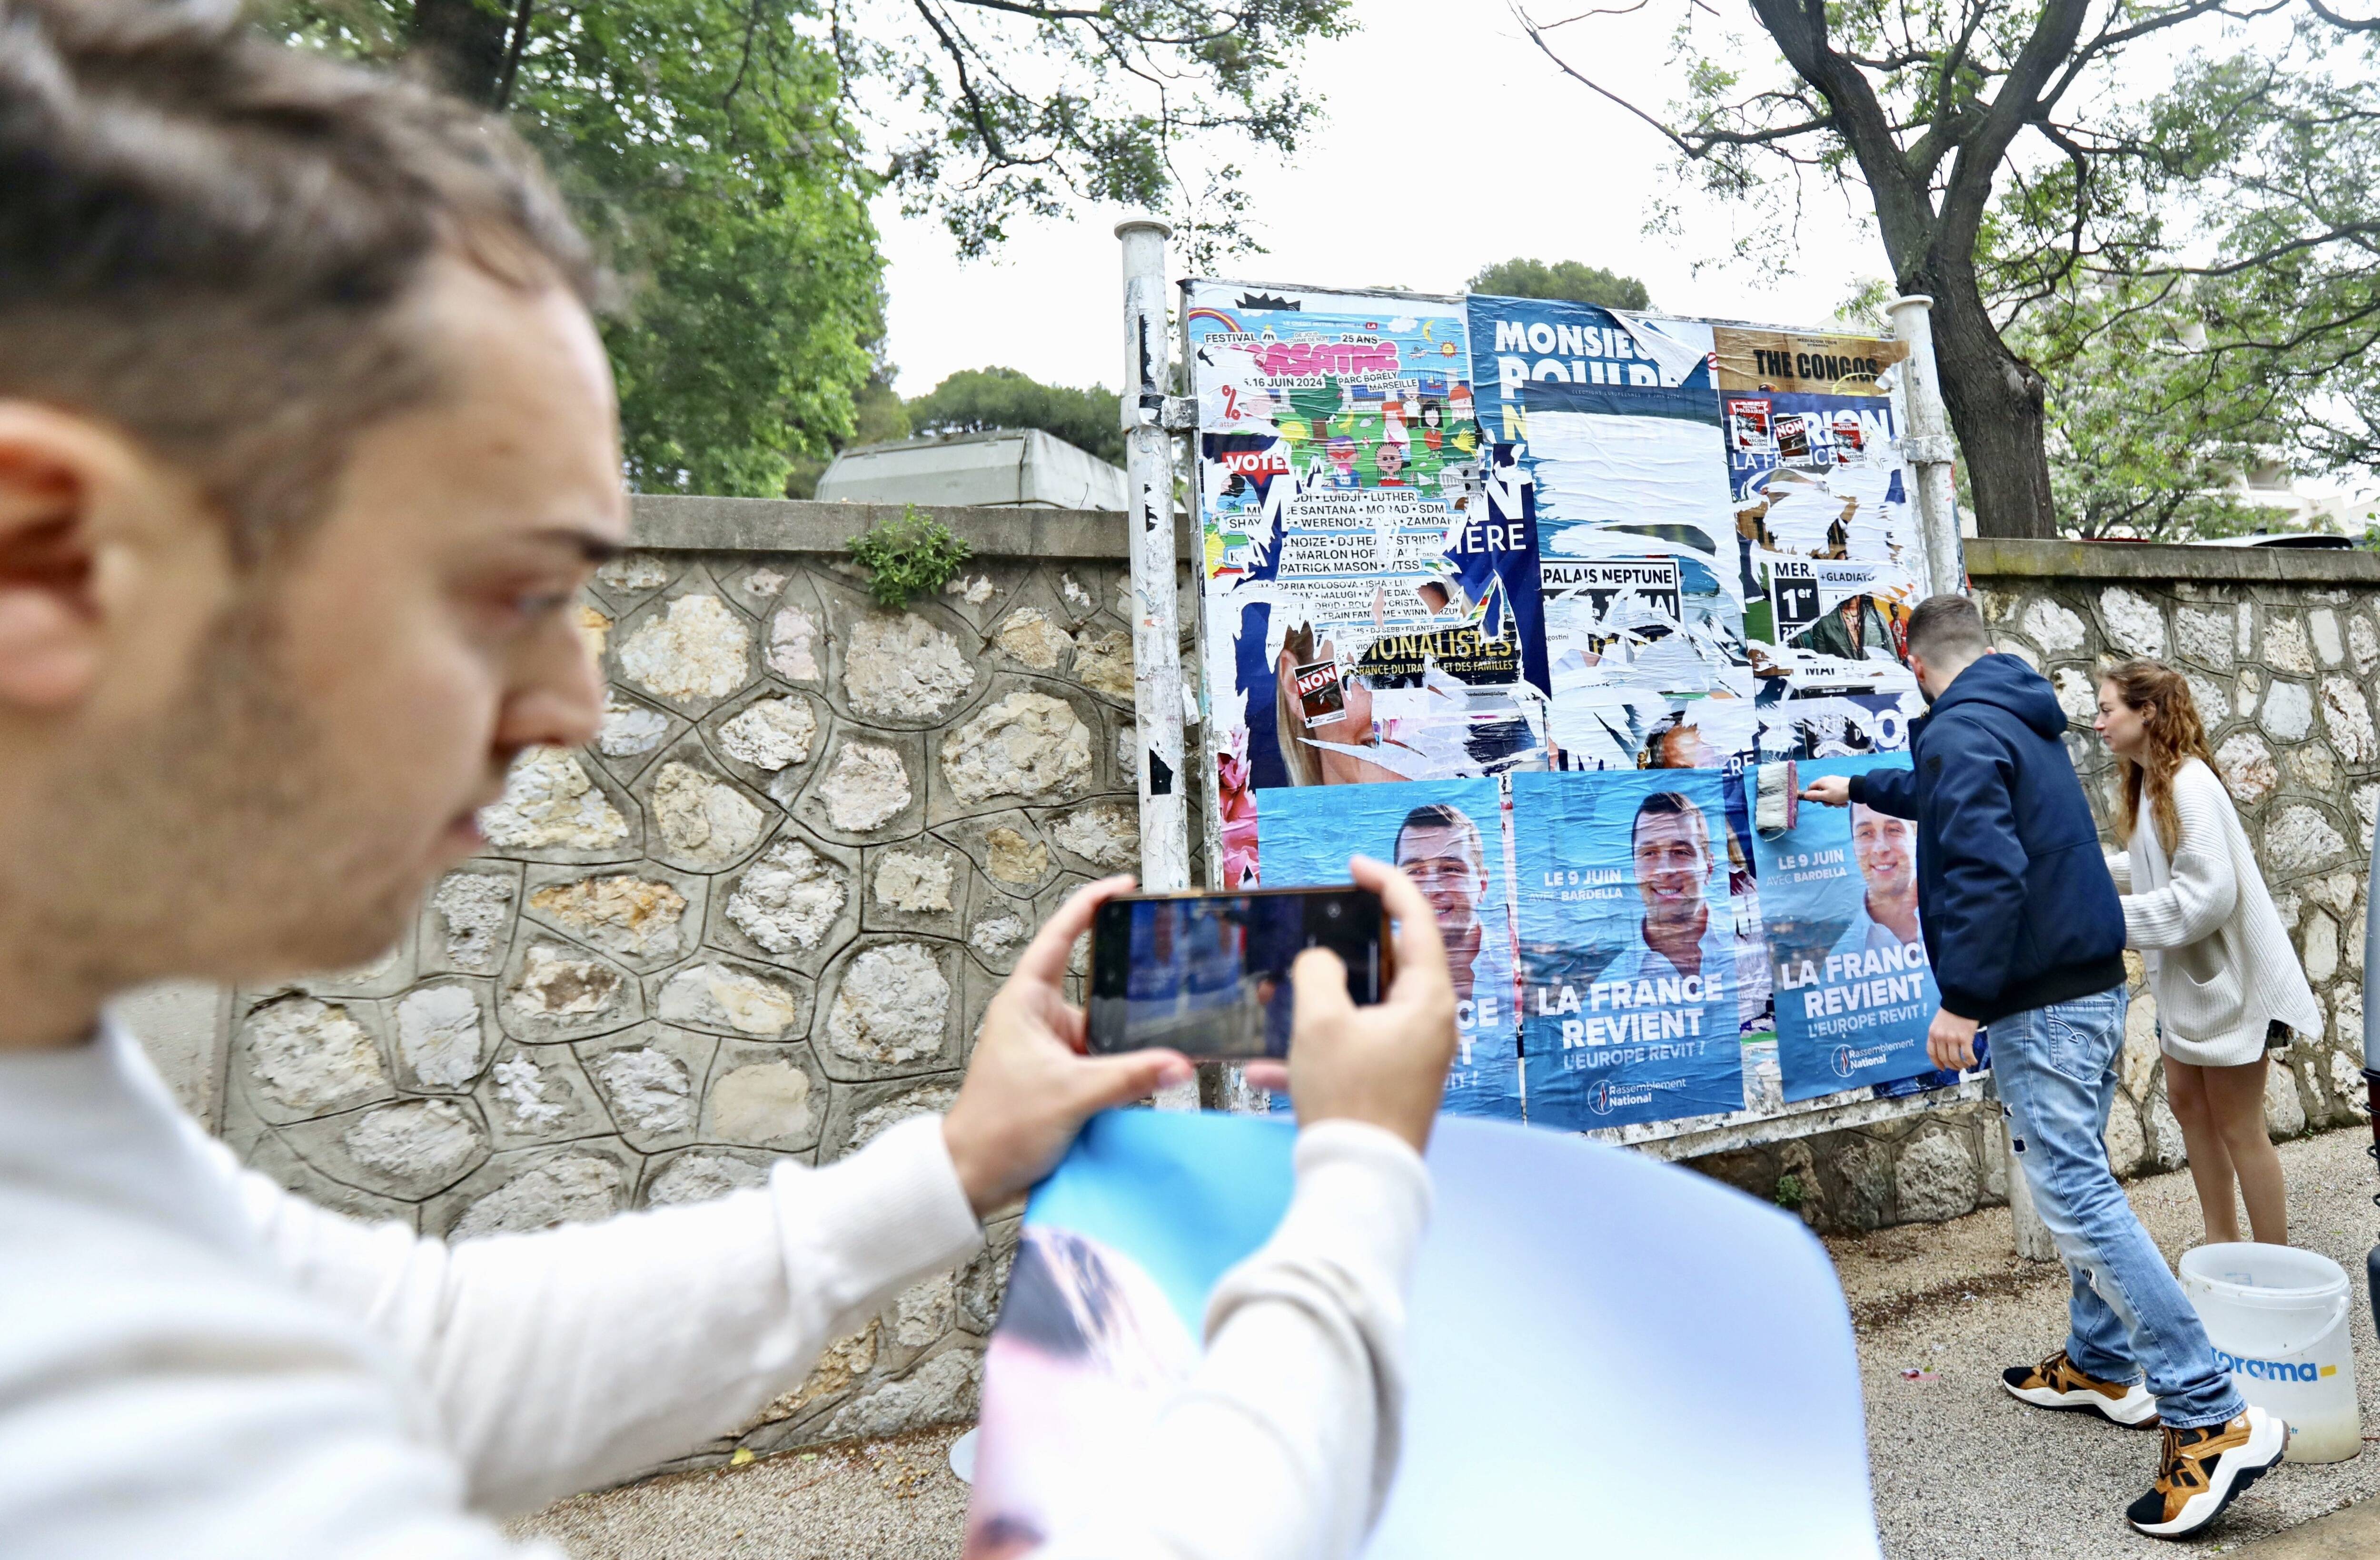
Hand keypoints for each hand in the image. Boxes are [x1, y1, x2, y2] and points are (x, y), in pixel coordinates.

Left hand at [941, 874, 1191, 1217]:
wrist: (973, 1177)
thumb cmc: (997, 1128)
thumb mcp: (1070, 1096)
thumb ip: (1128, 1078)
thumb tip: (1179, 1064)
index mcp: (1026, 1001)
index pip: (1061, 936)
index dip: (1091, 905)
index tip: (1123, 887)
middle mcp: (1038, 1018)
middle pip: (1094, 984)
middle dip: (1130, 983)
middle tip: (1171, 966)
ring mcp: (1051, 1048)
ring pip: (1104, 1027)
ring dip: (1130, 1034)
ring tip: (1167, 1032)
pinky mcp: (1061, 1076)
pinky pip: (1103, 1058)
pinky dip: (1125, 1063)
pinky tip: (1151, 1069)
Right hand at [1244, 856, 1457, 1153]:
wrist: (1360, 1182)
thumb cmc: (1348, 1098)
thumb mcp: (1320, 1021)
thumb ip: (1318, 972)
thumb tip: (1321, 964)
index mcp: (1428, 999)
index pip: (1417, 920)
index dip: (1387, 883)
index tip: (1355, 866)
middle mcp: (1431, 1025)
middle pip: (1392, 965)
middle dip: (1345, 950)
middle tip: (1318, 929)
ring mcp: (1415, 1058)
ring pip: (1365, 1011)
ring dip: (1321, 1006)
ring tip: (1279, 1002)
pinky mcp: (1394, 1086)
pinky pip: (1354, 1053)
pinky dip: (1317, 1052)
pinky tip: (1268, 1071)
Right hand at [1800, 775, 1850, 806]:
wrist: (1856, 789)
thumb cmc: (1839, 793)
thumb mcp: (1825, 796)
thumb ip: (1814, 796)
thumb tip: (1805, 795)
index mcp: (1821, 782)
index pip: (1810, 788)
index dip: (1812, 795)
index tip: (1816, 802)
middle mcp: (1827, 780)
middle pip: (1821, 792)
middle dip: (1826, 801)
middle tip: (1831, 805)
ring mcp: (1834, 782)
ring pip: (1829, 794)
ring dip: (1833, 801)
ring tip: (1840, 804)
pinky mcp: (1841, 784)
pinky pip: (1836, 793)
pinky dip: (1839, 799)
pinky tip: (1844, 802)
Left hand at [1927, 1007, 1978, 1069]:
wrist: (1962, 1000)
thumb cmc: (1952, 1010)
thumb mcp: (1938, 1022)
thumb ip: (1939, 1034)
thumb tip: (1943, 1048)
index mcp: (1933, 1033)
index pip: (1931, 1053)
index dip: (1937, 1063)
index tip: (1942, 1068)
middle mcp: (1941, 1037)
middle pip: (1944, 1058)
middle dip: (1951, 1066)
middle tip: (1957, 1068)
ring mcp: (1952, 1038)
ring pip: (1955, 1059)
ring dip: (1961, 1065)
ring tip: (1966, 1065)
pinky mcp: (1965, 1038)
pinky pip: (1967, 1055)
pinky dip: (1970, 1061)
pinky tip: (1973, 1061)